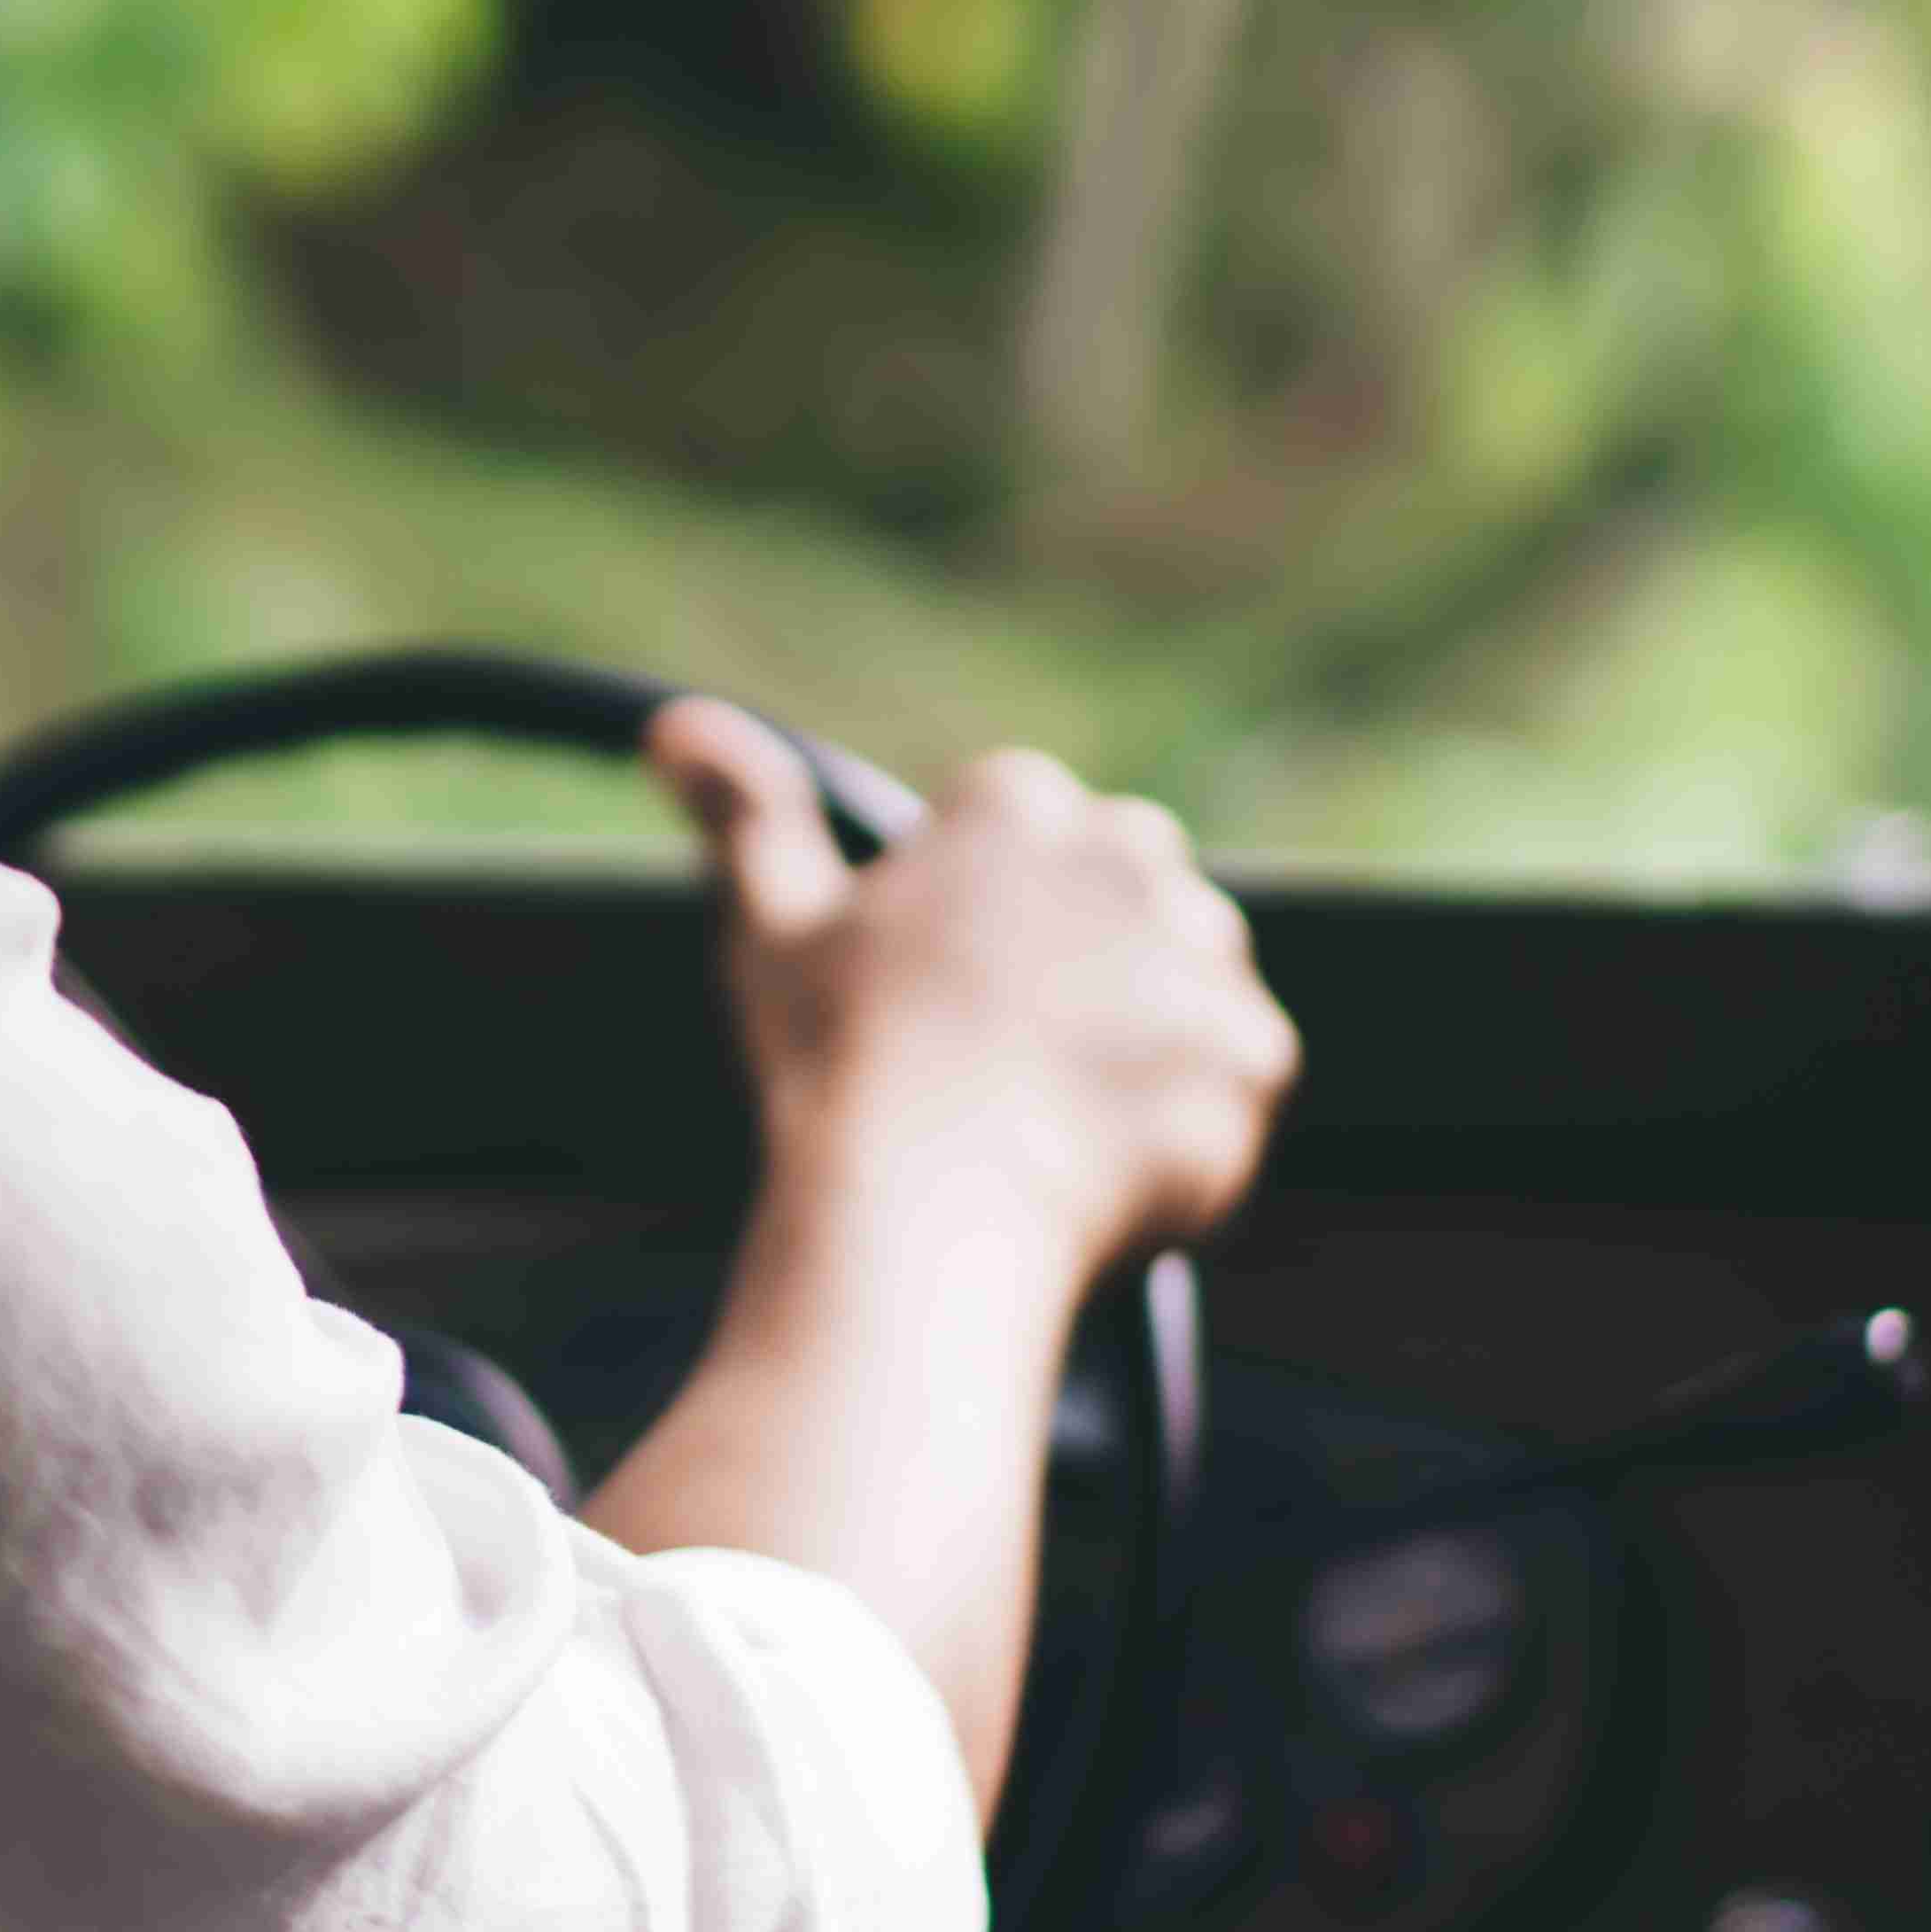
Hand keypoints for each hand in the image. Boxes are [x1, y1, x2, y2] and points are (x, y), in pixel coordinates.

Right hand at [643, 704, 1297, 1303]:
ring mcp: (1201, 951)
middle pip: (1132, 899)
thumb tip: (677, 725)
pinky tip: (1105, 1167)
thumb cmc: (838, 1064)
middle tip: (1008, 1065)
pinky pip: (1232, 1084)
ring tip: (1050, 1124)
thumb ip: (745, 813)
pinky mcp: (1253, 1051)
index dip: (994, 936)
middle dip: (1091, 968)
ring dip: (1142, 1045)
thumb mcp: (774, 925)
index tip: (952, 1005)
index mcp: (1016, 804)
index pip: (1036, 844)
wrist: (928, 1206)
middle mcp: (1127, 850)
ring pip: (1186, 993)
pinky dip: (1186, 1126)